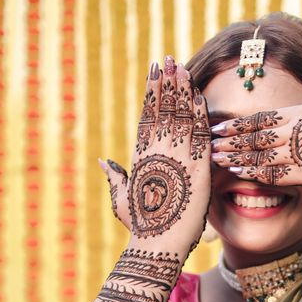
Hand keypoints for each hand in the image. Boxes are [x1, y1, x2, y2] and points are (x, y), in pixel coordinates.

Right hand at [99, 55, 212, 254]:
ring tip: (183, 67)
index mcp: (141, 155)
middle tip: (170, 58)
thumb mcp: (122, 198)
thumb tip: (102, 162)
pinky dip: (199, 113)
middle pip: (163, 109)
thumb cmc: (140, 225)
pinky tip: (200, 95)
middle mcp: (157, 151)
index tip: (154, 72)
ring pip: (180, 116)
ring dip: (182, 89)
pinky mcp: (197, 167)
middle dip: (167, 82)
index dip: (151, 91)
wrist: (158, 242)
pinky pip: (199, 135)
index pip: (147, 115)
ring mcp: (177, 157)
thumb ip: (115, 177)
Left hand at [208, 52, 301, 190]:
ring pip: (256, 153)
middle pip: (251, 135)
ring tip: (212, 158)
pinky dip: (252, 172)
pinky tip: (236, 173)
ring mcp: (298, 152)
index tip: (215, 125)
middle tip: (203, 142)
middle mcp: (294, 130)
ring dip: (233, 155)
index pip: (259, 117)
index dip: (235, 122)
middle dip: (226, 139)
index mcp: (299, 113)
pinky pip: (273, 173)